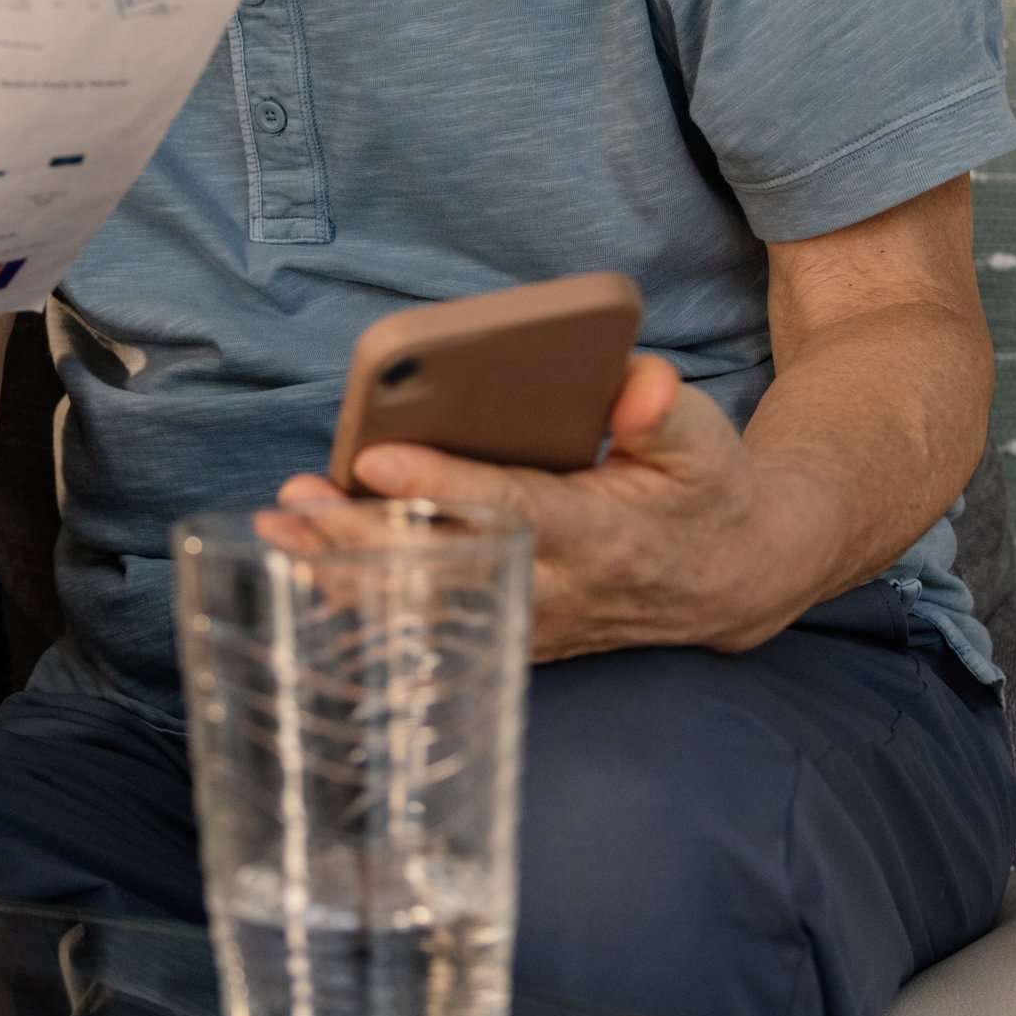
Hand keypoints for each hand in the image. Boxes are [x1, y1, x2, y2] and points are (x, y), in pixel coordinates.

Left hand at [280, 354, 817, 658]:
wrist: (734, 576)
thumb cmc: (706, 488)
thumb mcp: (705, 439)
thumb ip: (664, 411)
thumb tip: (636, 380)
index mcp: (606, 532)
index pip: (511, 509)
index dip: (441, 489)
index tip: (375, 461)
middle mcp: (563, 587)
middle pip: (448, 566)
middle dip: (365, 539)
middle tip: (296, 504)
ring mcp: (538, 621)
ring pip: (430, 606)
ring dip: (350, 574)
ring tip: (281, 534)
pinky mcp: (520, 635)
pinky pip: (434, 625)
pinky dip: (371, 602)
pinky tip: (308, 571)